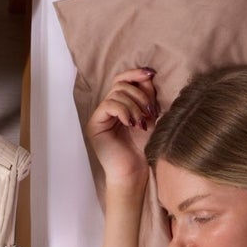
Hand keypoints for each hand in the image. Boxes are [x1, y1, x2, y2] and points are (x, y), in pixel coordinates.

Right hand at [84, 67, 157, 195]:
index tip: (151, 74)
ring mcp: (100, 116)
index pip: (123, 81)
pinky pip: (109, 105)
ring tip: (142, 123)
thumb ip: (147, 97)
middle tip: (150, 112)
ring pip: (116, 93)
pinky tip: (131, 124)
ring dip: (134, 105)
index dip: (135, 74)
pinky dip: (123, 111)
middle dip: (140, 95)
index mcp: (120, 105)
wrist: (135, 172)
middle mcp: (107, 109)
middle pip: (121, 84)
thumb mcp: (149, 117)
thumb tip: (148, 75)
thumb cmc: (143, 148)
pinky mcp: (94, 124)